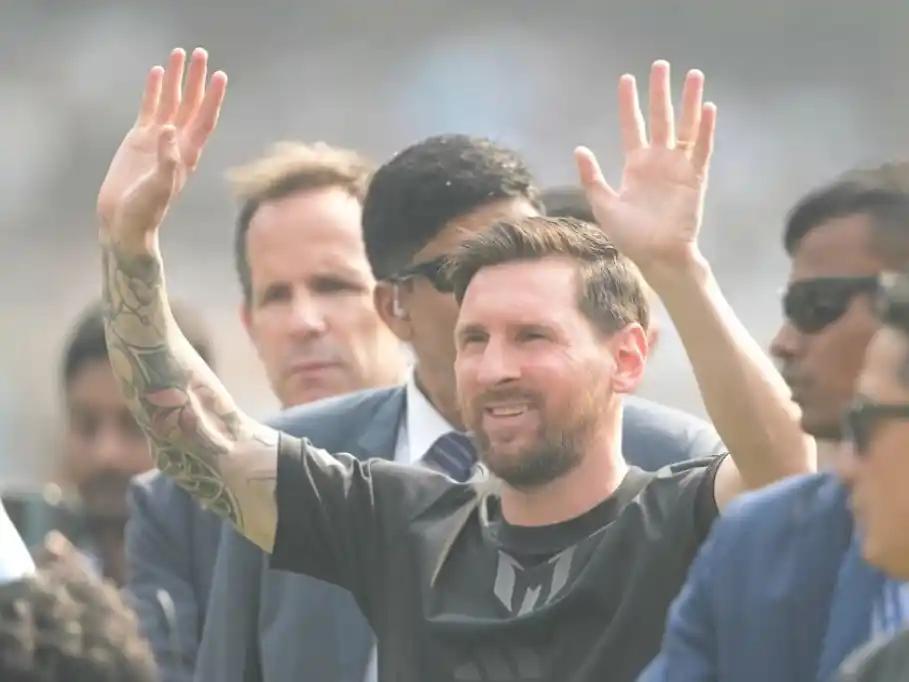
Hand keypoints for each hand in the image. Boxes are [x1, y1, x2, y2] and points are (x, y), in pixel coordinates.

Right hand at [97, 48, 226, 249]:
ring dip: (175, 79)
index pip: (204, 120)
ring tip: (178, 54)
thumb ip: (166, 161)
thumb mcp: (158, 187)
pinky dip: (153, 91)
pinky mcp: (139, 140)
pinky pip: (150, 108)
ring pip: (170, 102)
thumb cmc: (145, 211)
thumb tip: (168, 130)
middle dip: (196, 80)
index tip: (220, 75)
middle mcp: (177, 143)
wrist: (124, 220)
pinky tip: (156, 73)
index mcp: (187, 154)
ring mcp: (158, 140)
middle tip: (200, 53)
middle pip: (190, 104)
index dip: (212, 98)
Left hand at [574, 60, 716, 282]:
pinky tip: (707, 108)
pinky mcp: (695, 178)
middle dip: (659, 92)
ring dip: (688, 102)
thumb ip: (592, 177)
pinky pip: (702, 149)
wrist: (657, 256)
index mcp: (635, 165)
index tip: (626, 79)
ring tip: (692, 75)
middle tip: (661, 65)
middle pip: (659, 118)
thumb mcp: (604, 205)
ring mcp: (678, 167)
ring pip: (685, 127)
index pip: (631, 126)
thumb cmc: (630, 236)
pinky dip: (705, 129)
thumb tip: (579, 149)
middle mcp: (658, 161)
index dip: (629, 104)